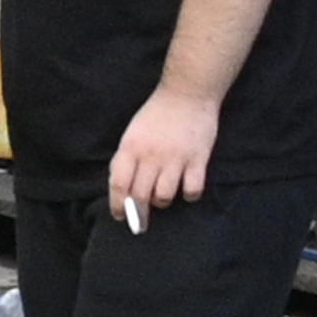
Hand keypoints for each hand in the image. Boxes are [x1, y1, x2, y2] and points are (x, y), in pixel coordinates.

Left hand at [107, 87, 219, 222]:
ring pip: (164, 196)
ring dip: (162, 202)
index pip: (119, 185)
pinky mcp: (198, 159)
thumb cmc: (156, 115)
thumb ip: (126, 159)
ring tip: (163, 198)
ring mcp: (175, 158)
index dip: (118, 205)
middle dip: (138, 213)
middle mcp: (150, 156)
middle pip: (140, 195)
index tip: (120, 216)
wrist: (187, 94)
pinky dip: (189, 195)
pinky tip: (187, 191)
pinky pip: (193, 189)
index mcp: (130, 148)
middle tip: (140, 223)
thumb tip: (120, 187)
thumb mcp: (131, 134)